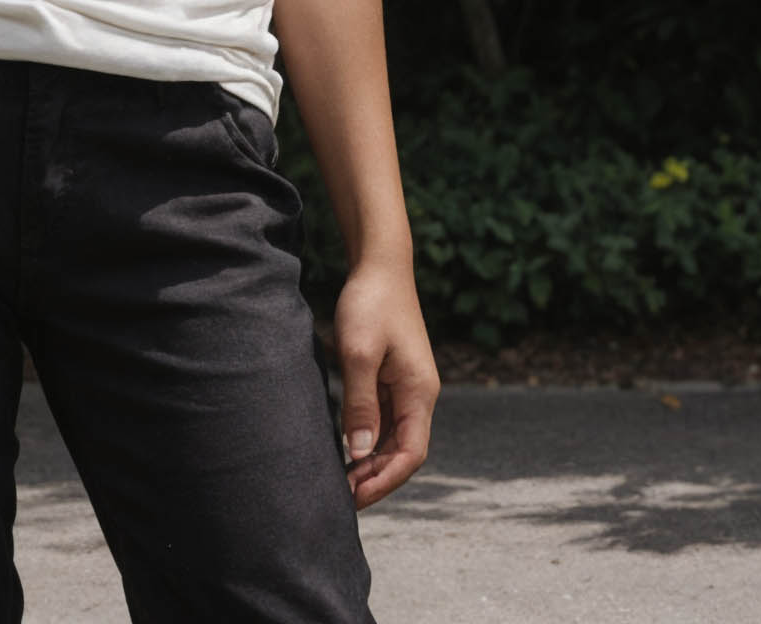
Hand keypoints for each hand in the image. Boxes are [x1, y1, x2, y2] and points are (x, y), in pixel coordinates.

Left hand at [330, 257, 439, 509]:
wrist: (380, 264)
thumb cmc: (370, 303)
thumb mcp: (359, 353)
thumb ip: (360, 403)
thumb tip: (359, 451)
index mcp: (419, 392)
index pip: (411, 453)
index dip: (384, 479)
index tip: (354, 496)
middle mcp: (419, 394)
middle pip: (404, 450)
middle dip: (377, 477)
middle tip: (341, 496)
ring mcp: (408, 386)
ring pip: (395, 437)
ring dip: (372, 460)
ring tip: (341, 480)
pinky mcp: (394, 376)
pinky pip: (386, 418)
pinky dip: (370, 438)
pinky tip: (347, 447)